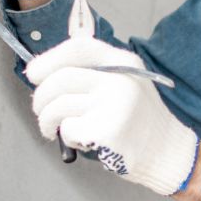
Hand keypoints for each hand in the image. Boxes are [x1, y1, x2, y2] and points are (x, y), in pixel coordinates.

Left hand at [27, 0, 199, 196]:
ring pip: (57, 106)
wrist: (167, 152)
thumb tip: (45, 71)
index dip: (49, 59)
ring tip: (54, 129)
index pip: (78, 48)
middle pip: (60, 79)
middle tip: (40, 110)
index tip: (34, 73)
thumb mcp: (127, 82)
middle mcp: (118, 80)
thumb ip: (95, 72)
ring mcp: (113, 105)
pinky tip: (82, 141)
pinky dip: (67, 137)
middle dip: (40, 97)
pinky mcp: (105, 131)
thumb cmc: (138, 119)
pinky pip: (67, 129)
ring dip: (46, 120)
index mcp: (122, 62)